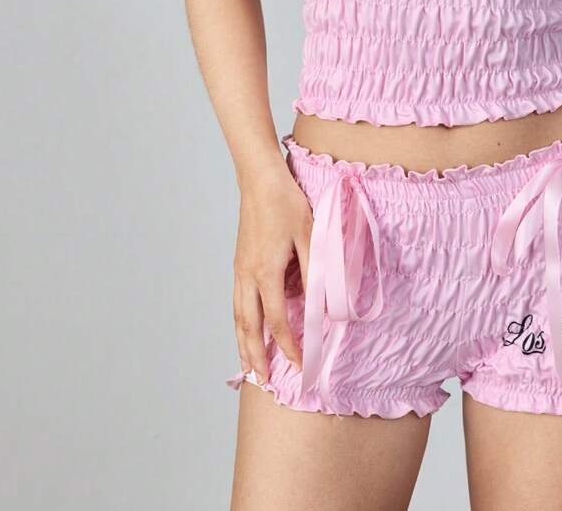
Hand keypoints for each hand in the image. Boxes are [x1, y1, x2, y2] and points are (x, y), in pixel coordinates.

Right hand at [232, 169, 313, 383]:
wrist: (259, 179)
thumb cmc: (287, 203)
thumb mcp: (310, 235)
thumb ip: (316, 271)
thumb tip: (324, 303)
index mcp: (266, 273)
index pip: (277, 321)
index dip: (288, 345)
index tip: (299, 364)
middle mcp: (248, 276)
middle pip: (249, 327)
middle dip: (255, 356)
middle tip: (263, 381)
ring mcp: (240, 270)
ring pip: (238, 316)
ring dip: (243, 343)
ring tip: (248, 366)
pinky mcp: (239, 263)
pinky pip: (237, 302)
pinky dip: (240, 323)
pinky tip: (245, 328)